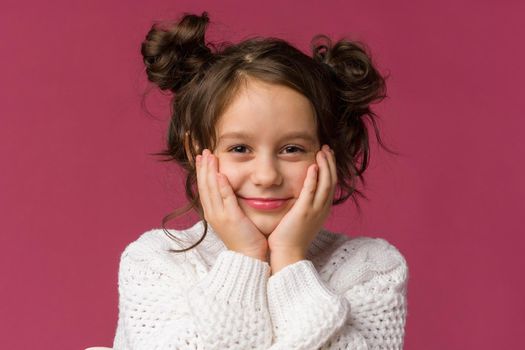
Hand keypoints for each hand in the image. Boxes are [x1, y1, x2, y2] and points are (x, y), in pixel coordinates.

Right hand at [196, 149, 267, 260]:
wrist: (248, 257)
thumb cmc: (245, 238)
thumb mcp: (233, 218)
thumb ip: (230, 204)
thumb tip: (229, 191)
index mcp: (212, 212)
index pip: (204, 187)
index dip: (202, 171)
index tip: (202, 157)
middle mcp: (212, 213)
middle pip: (204, 185)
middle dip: (203, 167)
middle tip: (203, 151)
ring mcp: (220, 216)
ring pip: (211, 189)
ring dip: (209, 171)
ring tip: (208, 156)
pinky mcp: (231, 218)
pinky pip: (225, 199)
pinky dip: (222, 187)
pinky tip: (220, 174)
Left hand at [268, 145, 336, 270]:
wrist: (287, 254)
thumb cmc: (289, 237)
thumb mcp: (302, 218)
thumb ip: (304, 205)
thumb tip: (301, 195)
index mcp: (322, 210)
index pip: (330, 184)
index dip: (330, 168)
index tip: (326, 155)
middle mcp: (322, 209)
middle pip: (331, 181)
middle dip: (330, 163)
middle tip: (326, 148)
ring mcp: (314, 211)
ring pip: (325, 184)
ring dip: (325, 166)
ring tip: (322, 151)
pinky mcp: (303, 212)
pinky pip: (311, 192)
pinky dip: (314, 178)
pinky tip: (313, 166)